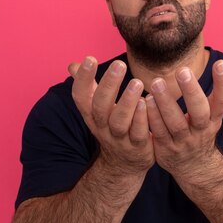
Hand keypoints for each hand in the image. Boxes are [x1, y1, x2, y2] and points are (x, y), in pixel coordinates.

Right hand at [69, 57, 153, 176]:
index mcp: (91, 114)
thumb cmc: (111, 127)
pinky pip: (139, 133)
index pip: (81, 96)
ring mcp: (120, 138)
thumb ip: (88, 86)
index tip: (90, 58)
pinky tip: (148, 102)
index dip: (83, 79)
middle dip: (108, 85)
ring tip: (137, 82)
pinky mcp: (138, 147)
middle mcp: (102, 126)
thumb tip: (73, 65)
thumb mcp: (96, 109)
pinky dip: (142, 118)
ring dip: (127, 101)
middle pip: (100, 106)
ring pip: (120, 121)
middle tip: (119, 64)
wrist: (124, 164)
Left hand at [145, 59, 222, 177]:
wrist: (195, 168)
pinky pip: (158, 132)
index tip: (220, 63)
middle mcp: (201, 130)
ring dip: (166, 102)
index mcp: (214, 119)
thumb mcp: (215, 112)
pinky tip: (144, 101)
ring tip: (156, 82)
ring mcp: (183, 141)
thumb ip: (221, 87)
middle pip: (199, 111)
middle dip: (192, 91)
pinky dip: (152, 117)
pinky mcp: (166, 149)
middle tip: (182, 70)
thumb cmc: (202, 131)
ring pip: (175, 123)